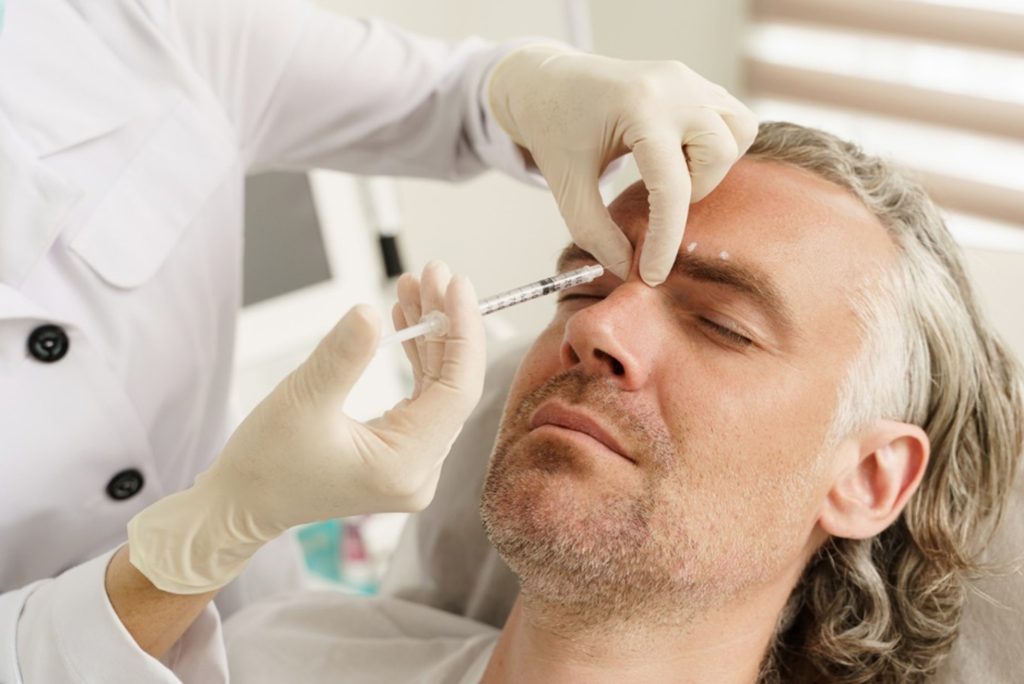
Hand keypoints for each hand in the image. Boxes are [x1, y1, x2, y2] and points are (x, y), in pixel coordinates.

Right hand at [127, 262, 485, 592]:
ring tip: (414, 286)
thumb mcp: (302, 400)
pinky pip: (421, 396)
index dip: (463, 332)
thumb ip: (342, 355)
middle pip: (452, 384)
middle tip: (433, 272)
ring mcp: (412, 463)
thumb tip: (370, 313)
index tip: (457, 284)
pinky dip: (415, 357)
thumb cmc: (265, 462)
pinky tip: (405, 320)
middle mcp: (420, 470)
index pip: (459, 390)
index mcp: (405, 466)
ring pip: (438, 386)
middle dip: (444, 324)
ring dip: (429, 335)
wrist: (241, 503)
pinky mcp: (400, 452)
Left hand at [488, 45, 756, 284]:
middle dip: (696, 190)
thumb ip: (594, 232)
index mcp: (638, 107)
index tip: (652, 274)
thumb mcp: (565, 186)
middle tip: (656, 198)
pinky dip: (715, 147)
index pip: (671, 186)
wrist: (550, 82)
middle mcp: (673, 87)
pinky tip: (677, 157)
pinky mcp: (695, 82)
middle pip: (720, 154)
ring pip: (739, 131)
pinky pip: (732, 119)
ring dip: (713, 167)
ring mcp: (689, 79)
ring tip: (670, 173)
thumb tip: (626, 269)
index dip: (665, 239)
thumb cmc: (554, 130)